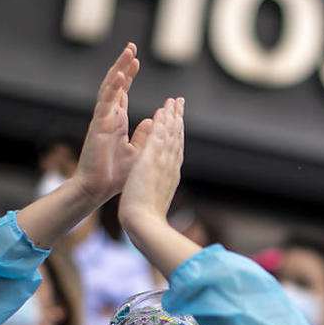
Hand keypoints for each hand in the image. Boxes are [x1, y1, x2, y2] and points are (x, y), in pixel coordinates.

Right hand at [69, 43, 141, 203]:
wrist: (97, 190)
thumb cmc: (115, 175)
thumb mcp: (137, 152)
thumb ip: (144, 135)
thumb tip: (152, 120)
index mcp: (117, 122)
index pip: (122, 92)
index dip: (128, 75)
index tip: (136, 60)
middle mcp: (109, 117)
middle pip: (115, 85)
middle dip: (123, 66)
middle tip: (131, 47)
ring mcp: (102, 120)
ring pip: (109, 89)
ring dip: (118, 70)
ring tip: (127, 53)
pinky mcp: (98, 127)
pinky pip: (105, 104)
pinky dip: (112, 89)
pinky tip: (119, 76)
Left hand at [117, 97, 184, 231]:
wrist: (144, 224)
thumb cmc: (146, 217)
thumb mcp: (156, 198)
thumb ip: (159, 188)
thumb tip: (160, 186)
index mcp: (170, 174)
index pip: (175, 149)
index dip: (177, 133)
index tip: (177, 120)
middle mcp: (170, 166)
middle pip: (176, 138)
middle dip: (178, 119)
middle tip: (179, 102)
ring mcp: (163, 163)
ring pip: (170, 134)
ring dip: (172, 116)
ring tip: (173, 101)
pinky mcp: (152, 161)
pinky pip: (158, 137)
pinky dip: (161, 123)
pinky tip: (161, 111)